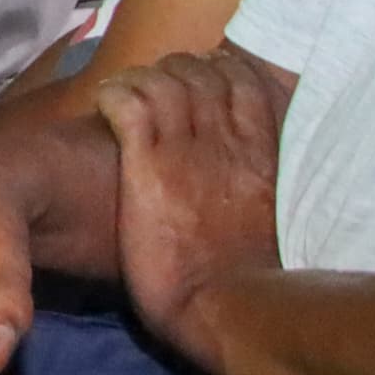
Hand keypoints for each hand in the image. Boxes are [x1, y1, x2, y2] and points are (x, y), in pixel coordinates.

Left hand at [93, 49, 289, 359]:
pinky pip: (129, 103)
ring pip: (163, 78)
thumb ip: (260, 188)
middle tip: (156, 85)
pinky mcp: (149, 164)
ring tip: (125, 94)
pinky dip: (114, 93)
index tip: (202, 75)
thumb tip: (256, 183)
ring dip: (141, 79)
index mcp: (258, 154)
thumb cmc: (247, 279)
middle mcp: (226, 141)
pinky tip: (104, 103)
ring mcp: (187, 149)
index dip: (218, 68)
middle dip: (175, 69)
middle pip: (200, 71)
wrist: (227, 305)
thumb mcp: (271, 221)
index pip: (243, 80)